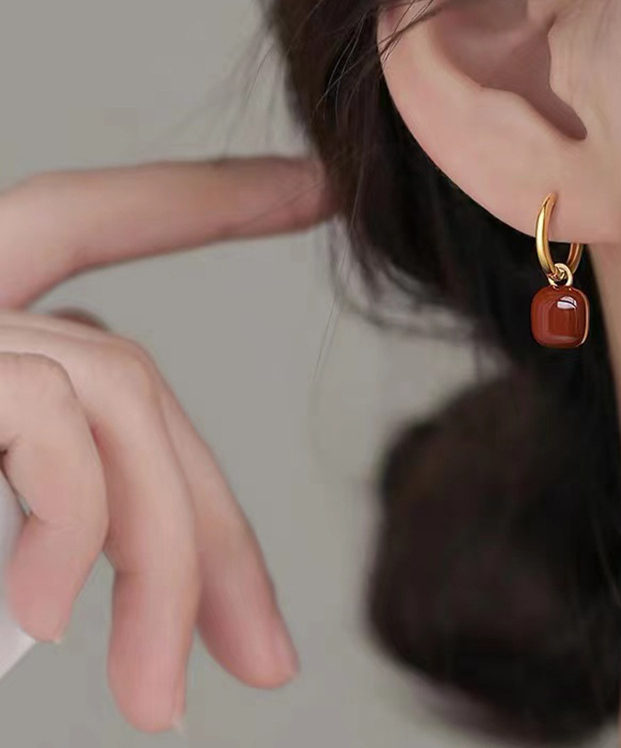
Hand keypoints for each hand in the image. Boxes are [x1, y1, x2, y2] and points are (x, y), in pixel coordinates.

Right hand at [0, 156, 334, 730]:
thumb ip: (50, 471)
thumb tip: (123, 543)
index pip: (99, 218)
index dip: (206, 196)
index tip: (312, 185)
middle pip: (142, 386)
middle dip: (213, 532)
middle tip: (267, 660)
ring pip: (129, 405)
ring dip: (161, 559)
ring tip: (157, 696)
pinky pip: (64, 428)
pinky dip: (79, 524)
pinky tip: (47, 618)